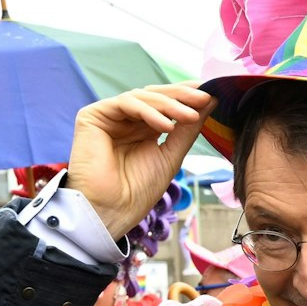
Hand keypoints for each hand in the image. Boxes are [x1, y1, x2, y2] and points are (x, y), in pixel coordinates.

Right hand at [66, 84, 214, 239]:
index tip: (214, 94)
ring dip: (170, 105)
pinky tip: (167, 126)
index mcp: (143, 128)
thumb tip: (212, 101)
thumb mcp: (172, 155)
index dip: (187, 96)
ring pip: (143, 97)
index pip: (166, 104)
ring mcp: (109, 116)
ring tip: (191, 116)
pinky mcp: (92, 116)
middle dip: (182, 96)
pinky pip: (126, 104)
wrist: (111, 211)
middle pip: (155, 96)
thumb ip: (188, 128)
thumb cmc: (138, 191)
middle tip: (206, 98)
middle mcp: (126, 120)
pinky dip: (149, 112)